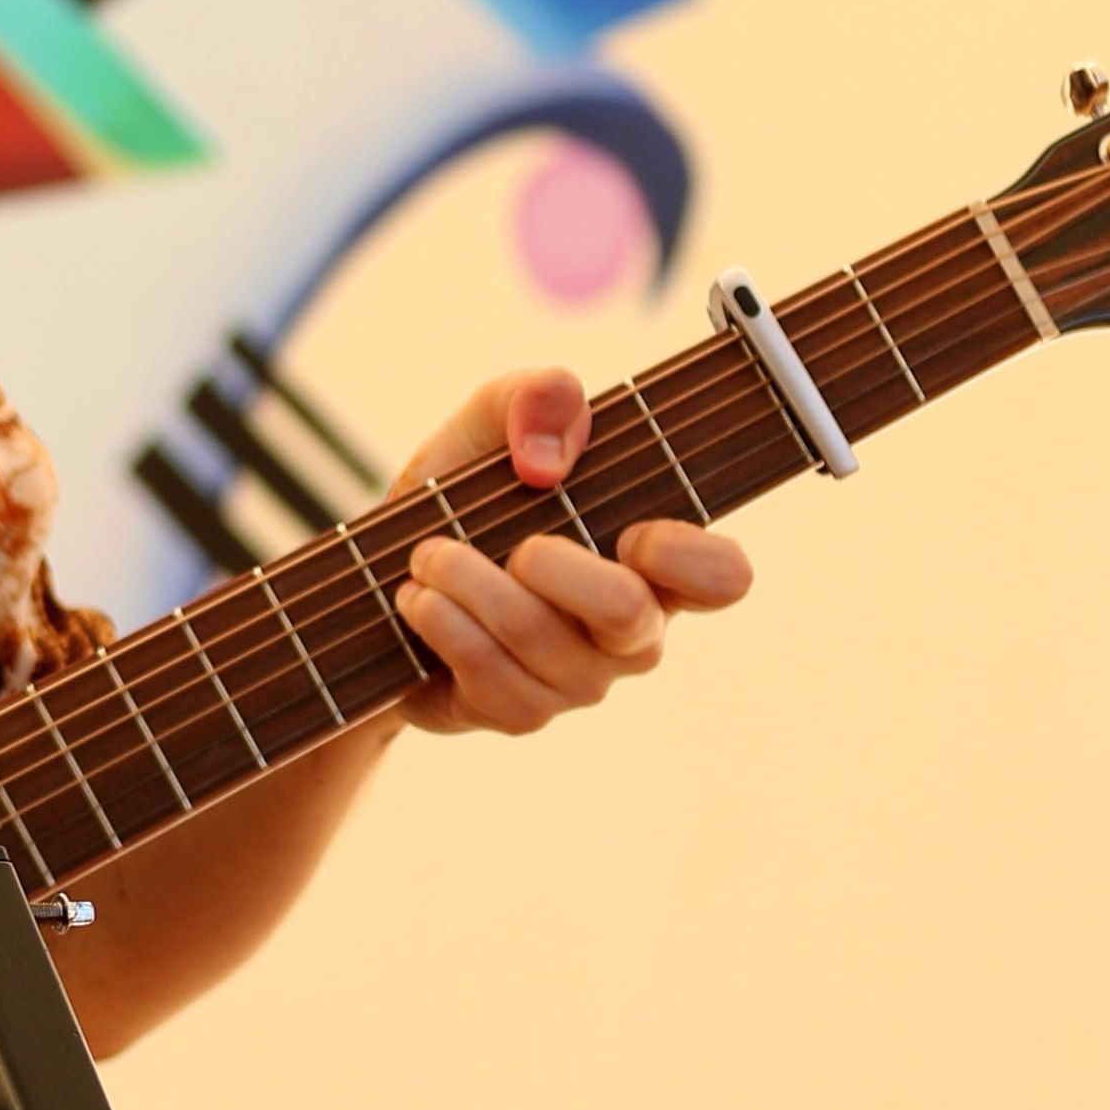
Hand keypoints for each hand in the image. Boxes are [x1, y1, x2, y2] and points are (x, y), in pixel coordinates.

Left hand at [386, 367, 750, 737]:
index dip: (688, 556)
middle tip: (507, 540)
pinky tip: (419, 599)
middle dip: (552, 566)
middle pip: (628, 615)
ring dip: (470, 585)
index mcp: (652, 560)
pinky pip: (492, 679)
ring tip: (429, 556)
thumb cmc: (465, 493)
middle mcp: (630, 630)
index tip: (629, 529)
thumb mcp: (489, 423)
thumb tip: (547, 457)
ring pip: (542, 641)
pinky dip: (445, 626)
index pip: (724, 577)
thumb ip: (532, 398)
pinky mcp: (519, 712)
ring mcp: (579, 680)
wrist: (385, 570)